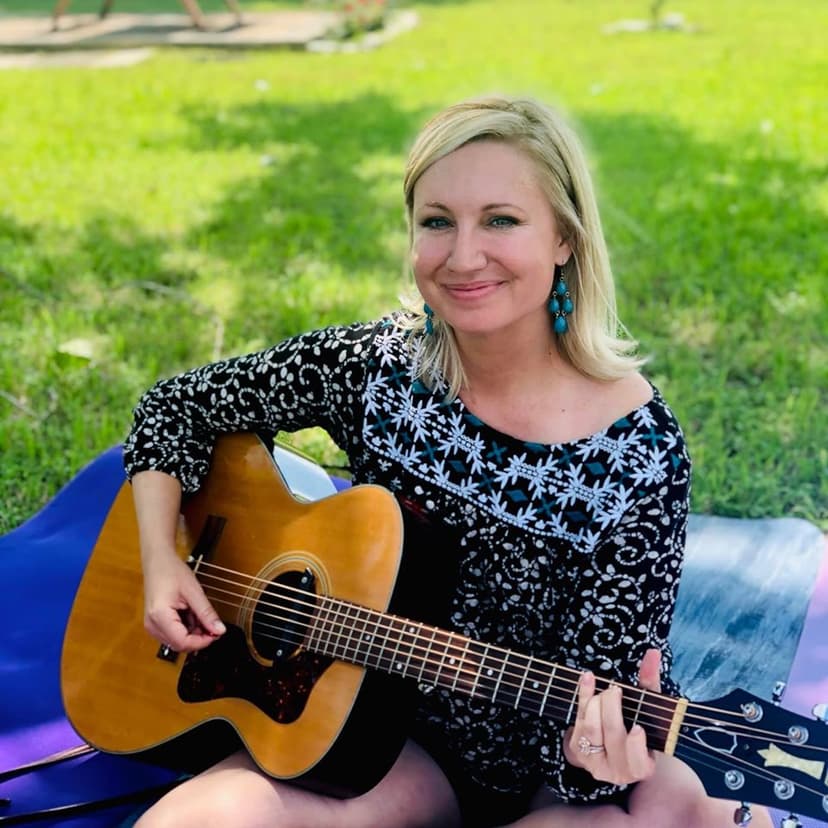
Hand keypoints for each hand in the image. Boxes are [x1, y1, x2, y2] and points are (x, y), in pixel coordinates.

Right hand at [142, 550, 225, 651]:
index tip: (216, 634)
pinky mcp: (156, 623)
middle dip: (199, 637)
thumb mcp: (194, 592)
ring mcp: (152, 625)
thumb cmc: (171, 572)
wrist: (158, 561)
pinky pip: (173, 634)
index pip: (182, 642)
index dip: (202, 642)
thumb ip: (207, 613)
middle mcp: (153, 625)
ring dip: (193, 632)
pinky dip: (186, 628)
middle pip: (180, 644)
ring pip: (177, 641)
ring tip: (199, 613)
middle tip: (212, 624)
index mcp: (160, 617)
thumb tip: (219, 630)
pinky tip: (191, 614)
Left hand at [563, 648, 661, 784]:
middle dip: (612, 706)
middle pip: (612, 734)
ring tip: (606, 690)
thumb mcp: (647, 706)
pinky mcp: (577, 751)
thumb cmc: (636, 722)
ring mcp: (594, 763)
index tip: (637, 728)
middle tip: (615, 690)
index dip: (636, 745)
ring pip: (591, 728)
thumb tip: (652, 653)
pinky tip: (587, 679)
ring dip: (596, 702)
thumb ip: (650, 682)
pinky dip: (582, 696)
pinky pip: (577, 721)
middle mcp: (618, 771)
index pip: (638, 761)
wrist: (611, 743)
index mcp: (641, 766)